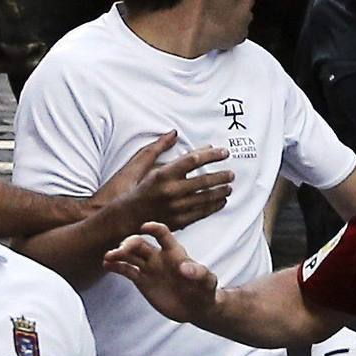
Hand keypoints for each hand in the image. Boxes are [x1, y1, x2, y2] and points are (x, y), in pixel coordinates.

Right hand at [104, 221, 218, 324]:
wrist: (197, 308)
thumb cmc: (206, 291)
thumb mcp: (207, 282)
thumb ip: (199, 273)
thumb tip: (185, 267)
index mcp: (175, 252)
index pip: (163, 235)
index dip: (154, 228)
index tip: (144, 227)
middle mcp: (160, 257)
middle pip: (141, 244)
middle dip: (130, 244)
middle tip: (121, 250)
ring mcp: (150, 268)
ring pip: (131, 256)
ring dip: (119, 254)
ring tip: (108, 256)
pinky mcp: (143, 281)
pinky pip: (127, 271)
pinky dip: (117, 267)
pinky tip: (106, 264)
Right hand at [109, 130, 233, 231]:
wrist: (124, 218)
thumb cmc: (133, 189)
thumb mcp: (141, 165)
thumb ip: (159, 148)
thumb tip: (175, 134)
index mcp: (163, 175)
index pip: (193, 160)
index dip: (211, 155)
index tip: (223, 152)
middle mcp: (171, 191)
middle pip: (204, 181)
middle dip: (222, 176)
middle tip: (231, 173)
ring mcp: (176, 208)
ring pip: (206, 198)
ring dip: (220, 191)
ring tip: (229, 186)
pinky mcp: (178, 221)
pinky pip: (201, 213)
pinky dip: (214, 206)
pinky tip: (221, 201)